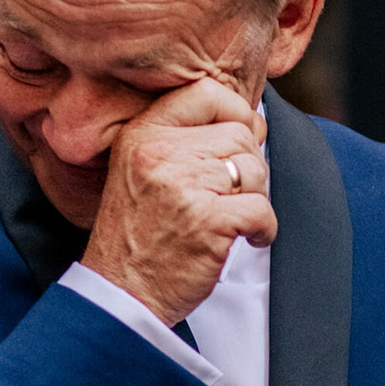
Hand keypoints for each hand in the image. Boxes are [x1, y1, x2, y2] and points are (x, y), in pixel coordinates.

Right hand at [79, 78, 273, 327]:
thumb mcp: (141, 170)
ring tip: (234, 217)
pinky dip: (264, 228)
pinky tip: (246, 238)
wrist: (121, 293)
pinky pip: (261, 208)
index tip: (242, 136)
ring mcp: (184, 186)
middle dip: (248, 164)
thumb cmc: (138, 235)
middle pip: (239, 133)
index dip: (236, 110)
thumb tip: (253, 119)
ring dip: (256, 197)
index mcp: (143, 134)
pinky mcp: (207, 221)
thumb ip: (184, 140)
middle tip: (232, 193)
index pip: (206, 92)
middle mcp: (161, 153)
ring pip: (255, 169)